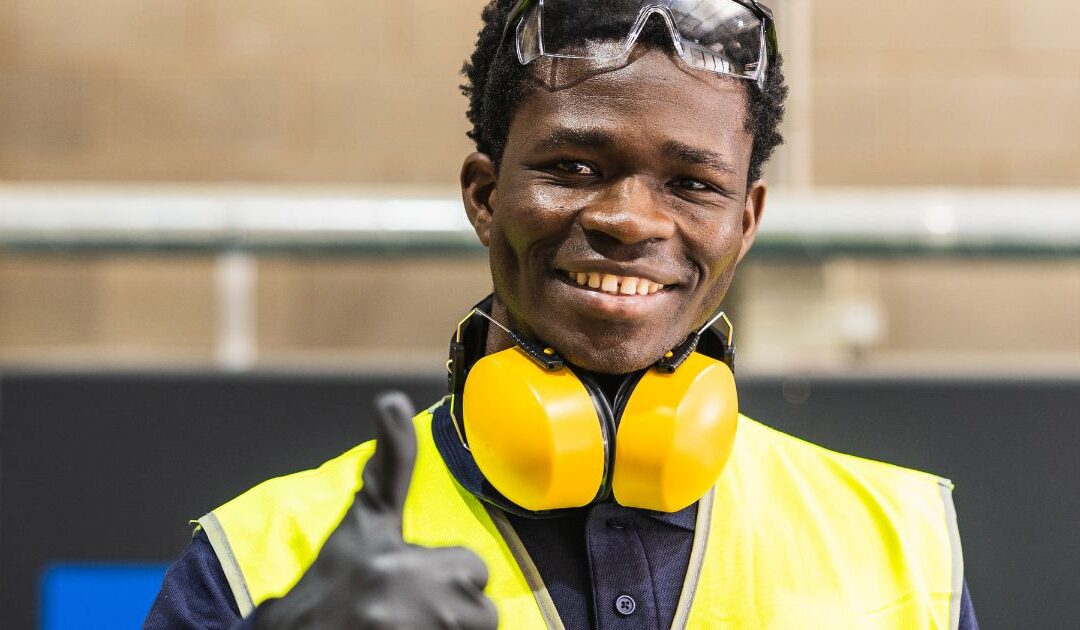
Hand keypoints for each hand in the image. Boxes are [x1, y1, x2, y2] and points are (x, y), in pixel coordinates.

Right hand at [257, 392, 497, 628]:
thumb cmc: (334, 579)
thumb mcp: (366, 518)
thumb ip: (392, 460)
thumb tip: (393, 398)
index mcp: (407, 568)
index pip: (474, 568)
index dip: (446, 571)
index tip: (409, 576)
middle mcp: (422, 610)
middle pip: (482, 609)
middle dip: (452, 608)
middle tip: (409, 608)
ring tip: (410, 625)